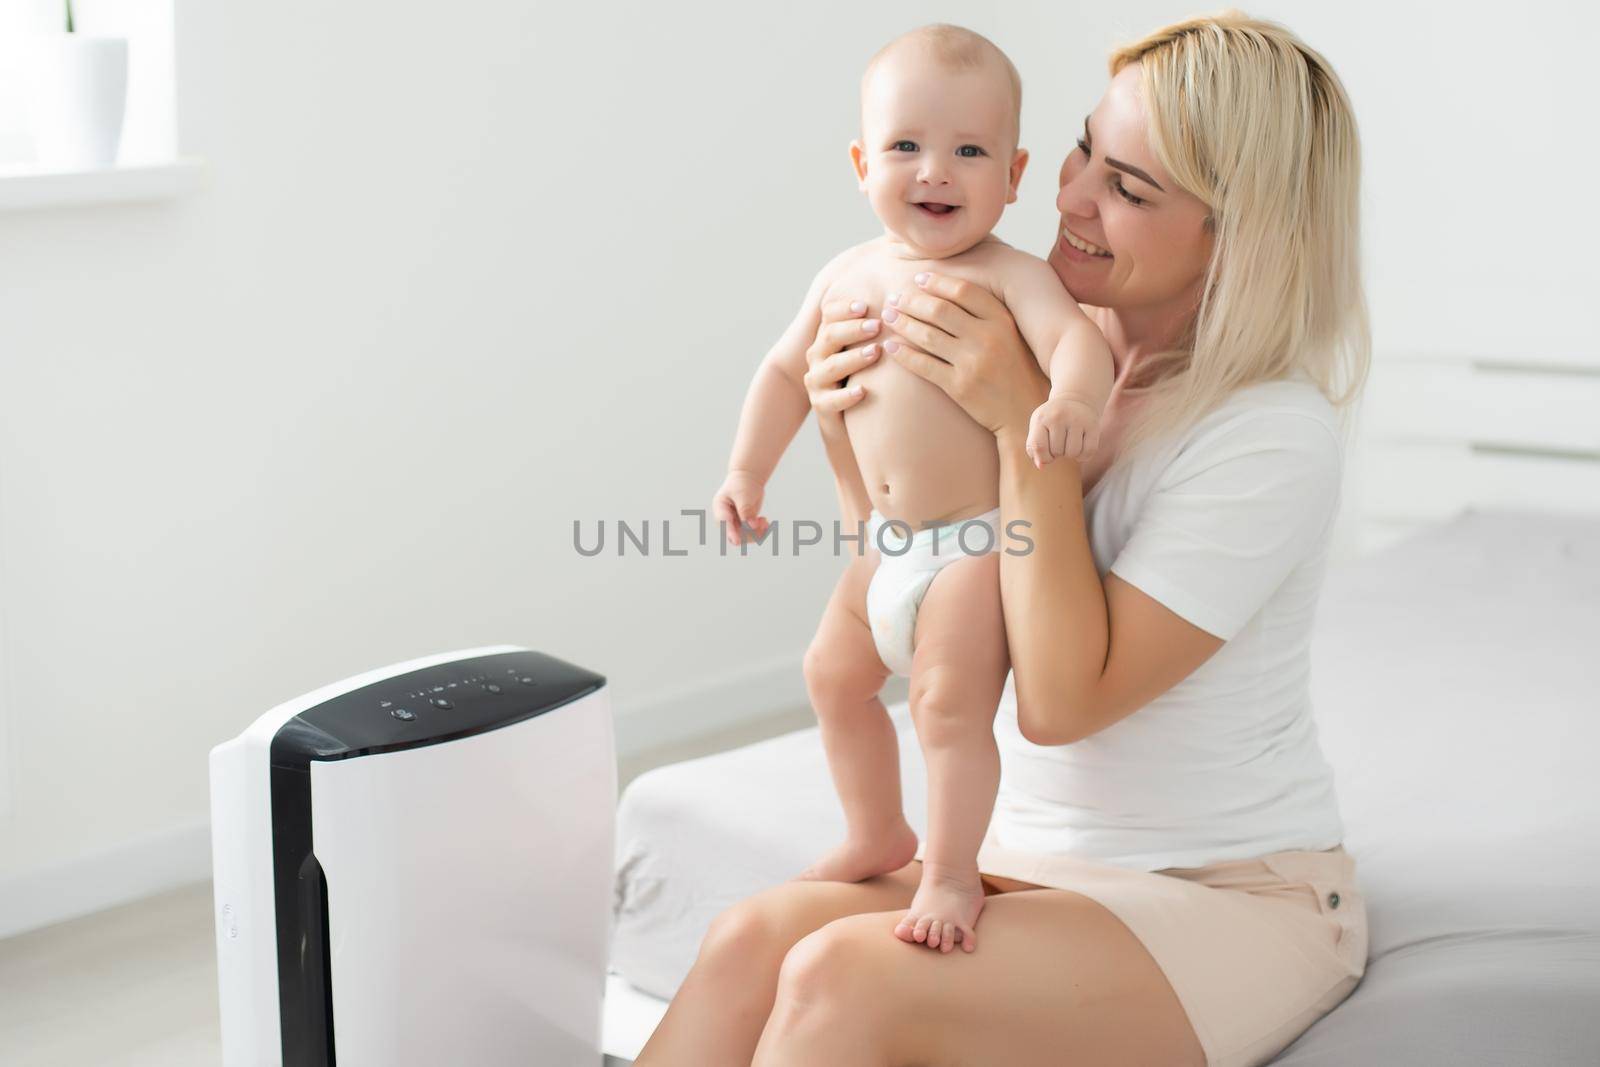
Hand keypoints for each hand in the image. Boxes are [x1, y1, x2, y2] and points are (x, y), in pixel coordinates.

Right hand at [712, 470, 768, 545]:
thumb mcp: (744, 495)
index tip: (737, 541)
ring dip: (757, 532)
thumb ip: (746, 510)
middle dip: (749, 533)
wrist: (748, 478)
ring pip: (745, 537)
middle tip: (762, 523)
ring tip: (765, 521)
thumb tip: (752, 526)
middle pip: (735, 534)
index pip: (724, 523)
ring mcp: (735, 522)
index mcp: (720, 508)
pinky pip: (752, 534)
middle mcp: (726, 519)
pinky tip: (766, 523)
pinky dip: (760, 531)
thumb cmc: (743, 483)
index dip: (731, 533)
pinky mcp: (745, 524)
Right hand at [803, 298, 883, 435]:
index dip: (845, 308)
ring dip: (854, 358)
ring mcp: (817, 381)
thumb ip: (877, 326)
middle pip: (830, 336)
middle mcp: (818, 356)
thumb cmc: (865, 376)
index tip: (866, 305)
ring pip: (831, 366)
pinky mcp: (822, 406)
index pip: (829, 315)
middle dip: (853, 329)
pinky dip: (847, 396)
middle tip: (877, 325)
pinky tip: (863, 391)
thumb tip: (902, 296)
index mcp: (828, 337)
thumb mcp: (868, 348)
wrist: (849, 420)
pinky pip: (831, 401)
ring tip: (875, 352)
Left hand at [878, 272, 1047, 440]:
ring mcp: (973, 363)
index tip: (918, 279)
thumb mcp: (1011, 336)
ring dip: (902, 323)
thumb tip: (949, 289)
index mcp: (1002, 320)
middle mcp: (988, 338)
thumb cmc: (1015, 370)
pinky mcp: (959, 387)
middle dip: (911, 301)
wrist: (1024, 412)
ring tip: (888, 317)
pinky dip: (903, 354)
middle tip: (894, 298)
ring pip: (927, 336)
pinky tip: (890, 347)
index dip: (937, 282)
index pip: (963, 291)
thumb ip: (987, 314)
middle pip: (939, 310)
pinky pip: (923, 365)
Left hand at [1026, 395, 1101, 468]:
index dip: (1044, 458)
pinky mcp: (1093, 425)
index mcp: (1041, 418)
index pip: (1039, 447)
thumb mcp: (1038, 428)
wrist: (1076, 400)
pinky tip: (1080, 447)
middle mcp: (1058, 416)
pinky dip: (1083, 456)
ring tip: (1069, 444)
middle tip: (1060, 442)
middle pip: (1057, 452)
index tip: (1048, 455)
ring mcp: (1077, 419)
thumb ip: (1034, 448)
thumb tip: (1041, 466)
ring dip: (1071, 455)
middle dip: (1058, 453)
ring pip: (1073, 453)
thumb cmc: (1052, 420)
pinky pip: (1088, 452)